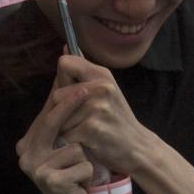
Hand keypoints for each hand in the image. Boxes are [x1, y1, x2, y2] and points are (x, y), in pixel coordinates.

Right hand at [16, 83, 94, 193]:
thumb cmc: (72, 178)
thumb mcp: (64, 148)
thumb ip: (60, 121)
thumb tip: (63, 81)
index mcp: (27, 144)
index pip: (45, 115)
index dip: (62, 98)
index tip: (76, 81)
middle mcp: (26, 155)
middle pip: (52, 122)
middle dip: (71, 104)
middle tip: (86, 90)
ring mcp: (36, 168)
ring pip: (74, 146)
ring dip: (85, 159)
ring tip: (80, 172)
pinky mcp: (51, 181)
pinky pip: (82, 164)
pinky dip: (88, 173)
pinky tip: (81, 184)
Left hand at [52, 55, 152, 176]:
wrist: (137, 147)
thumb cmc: (116, 118)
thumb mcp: (105, 88)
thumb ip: (83, 70)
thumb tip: (65, 47)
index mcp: (102, 74)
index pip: (64, 63)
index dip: (62, 80)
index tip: (71, 92)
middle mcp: (101, 87)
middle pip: (56, 95)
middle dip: (61, 111)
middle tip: (78, 119)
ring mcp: (97, 108)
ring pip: (59, 118)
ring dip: (66, 129)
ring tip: (84, 131)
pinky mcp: (92, 129)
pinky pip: (65, 135)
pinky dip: (70, 142)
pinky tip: (85, 142)